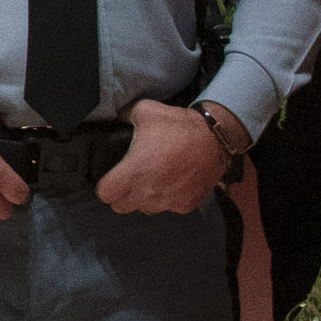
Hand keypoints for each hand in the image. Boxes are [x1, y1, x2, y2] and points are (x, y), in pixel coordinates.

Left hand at [96, 99, 226, 214]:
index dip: (105, 186)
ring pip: (144, 209)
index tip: (110, 178)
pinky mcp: (185, 205)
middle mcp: (149, 192)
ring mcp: (168, 202)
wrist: (215, 139)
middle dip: (121, 195)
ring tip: (152, 178)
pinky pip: (168, 207)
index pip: (105, 194)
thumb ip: (125, 116)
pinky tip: (171, 181)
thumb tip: (117, 116)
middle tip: (128, 179)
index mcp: (134, 172)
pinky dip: (167, 198)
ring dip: (143, 198)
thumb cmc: (180, 127)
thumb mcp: (145, 111)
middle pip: (121, 207)